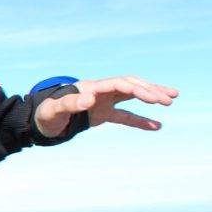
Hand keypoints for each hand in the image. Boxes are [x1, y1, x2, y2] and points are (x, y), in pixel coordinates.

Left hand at [35, 76, 176, 137]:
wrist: (39, 121)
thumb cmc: (45, 115)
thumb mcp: (54, 110)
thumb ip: (70, 103)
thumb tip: (90, 99)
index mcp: (90, 88)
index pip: (119, 84)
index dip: (137, 89)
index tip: (153, 98)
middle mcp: (100, 92)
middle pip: (130, 86)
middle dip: (150, 90)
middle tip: (169, 98)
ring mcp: (103, 102)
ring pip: (132, 96)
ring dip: (150, 96)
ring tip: (172, 99)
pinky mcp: (102, 114)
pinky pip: (125, 116)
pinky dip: (140, 120)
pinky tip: (156, 126)